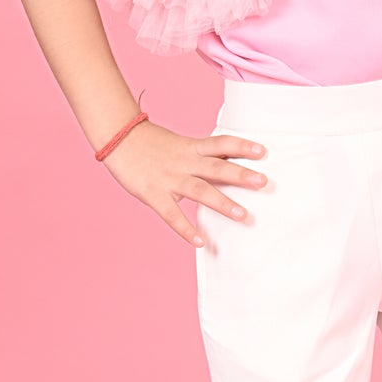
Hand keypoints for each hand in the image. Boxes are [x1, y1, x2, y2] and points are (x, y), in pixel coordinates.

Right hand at [100, 121, 267, 247]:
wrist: (118, 139)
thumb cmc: (151, 144)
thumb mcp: (180, 144)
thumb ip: (201, 156)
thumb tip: (228, 165)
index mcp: (191, 148)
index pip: (221, 143)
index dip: (242, 146)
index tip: (263, 151)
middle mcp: (184, 162)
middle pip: (216, 167)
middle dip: (240, 174)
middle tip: (264, 182)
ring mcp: (169, 178)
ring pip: (200, 190)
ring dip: (223, 203)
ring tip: (243, 215)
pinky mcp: (154, 194)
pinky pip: (172, 215)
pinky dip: (187, 229)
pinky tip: (201, 242)